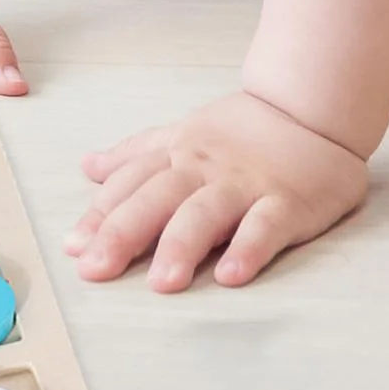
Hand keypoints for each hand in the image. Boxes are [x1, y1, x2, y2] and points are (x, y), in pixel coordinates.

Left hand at [65, 91, 367, 290]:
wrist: (314, 106)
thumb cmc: (243, 131)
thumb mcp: (183, 134)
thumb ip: (136, 155)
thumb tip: (88, 167)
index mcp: (177, 157)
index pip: (129, 186)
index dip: (100, 216)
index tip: (74, 248)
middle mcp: (204, 171)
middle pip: (156, 200)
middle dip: (122, 234)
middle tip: (96, 271)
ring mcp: (246, 186)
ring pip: (206, 213)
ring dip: (181, 247)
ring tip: (162, 284)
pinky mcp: (289, 202)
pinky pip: (267, 226)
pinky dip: (249, 249)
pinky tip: (231, 276)